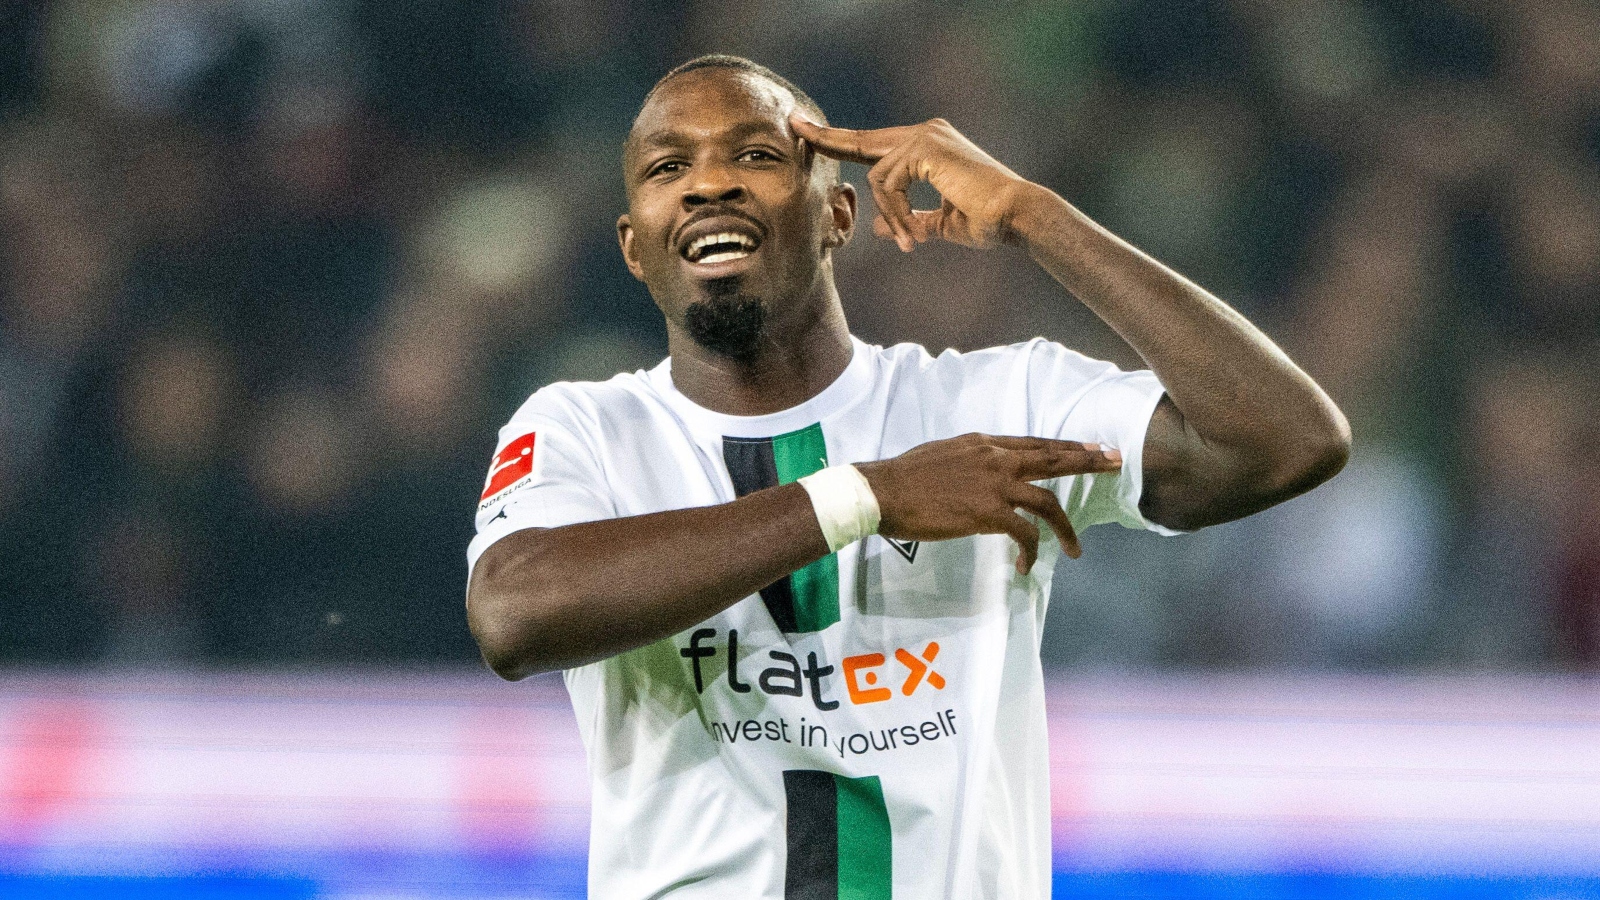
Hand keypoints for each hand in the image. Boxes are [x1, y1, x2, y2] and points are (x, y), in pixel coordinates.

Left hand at [791, 112, 1030, 251]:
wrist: (1013, 215)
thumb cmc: (985, 220)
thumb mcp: (938, 223)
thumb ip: (908, 219)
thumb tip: (879, 228)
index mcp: (928, 145)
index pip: (875, 144)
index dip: (841, 141)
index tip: (808, 133)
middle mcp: (925, 132)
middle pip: (863, 140)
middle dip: (826, 137)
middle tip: (793, 126)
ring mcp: (924, 136)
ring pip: (878, 178)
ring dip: (890, 216)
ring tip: (909, 241)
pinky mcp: (924, 147)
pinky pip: (889, 184)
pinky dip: (897, 213)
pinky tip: (913, 231)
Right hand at [855, 434, 1122, 573]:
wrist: (882, 490)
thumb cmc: (904, 477)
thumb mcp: (943, 454)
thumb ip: (969, 460)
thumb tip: (979, 471)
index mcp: (985, 443)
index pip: (1035, 443)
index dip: (1066, 446)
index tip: (1091, 448)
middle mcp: (996, 458)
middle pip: (1053, 458)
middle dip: (1087, 462)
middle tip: (1114, 462)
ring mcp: (994, 484)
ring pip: (1047, 501)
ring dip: (1065, 527)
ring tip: (1075, 548)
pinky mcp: (988, 512)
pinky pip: (1024, 534)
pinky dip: (1031, 551)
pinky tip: (1026, 565)